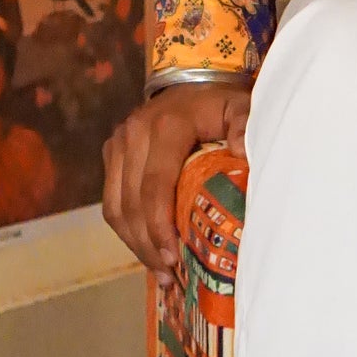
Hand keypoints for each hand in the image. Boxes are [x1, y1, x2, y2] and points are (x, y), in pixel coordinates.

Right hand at [103, 80, 251, 286]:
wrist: (190, 79)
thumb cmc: (221, 102)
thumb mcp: (241, 107)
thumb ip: (245, 127)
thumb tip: (242, 154)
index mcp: (166, 126)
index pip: (154, 184)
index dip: (159, 225)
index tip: (174, 257)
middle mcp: (134, 134)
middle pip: (132, 203)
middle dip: (148, 245)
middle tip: (170, 276)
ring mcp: (118, 144)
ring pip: (115, 207)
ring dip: (135, 243)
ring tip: (160, 273)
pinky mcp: (112, 154)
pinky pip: (112, 201)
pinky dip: (127, 230)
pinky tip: (147, 251)